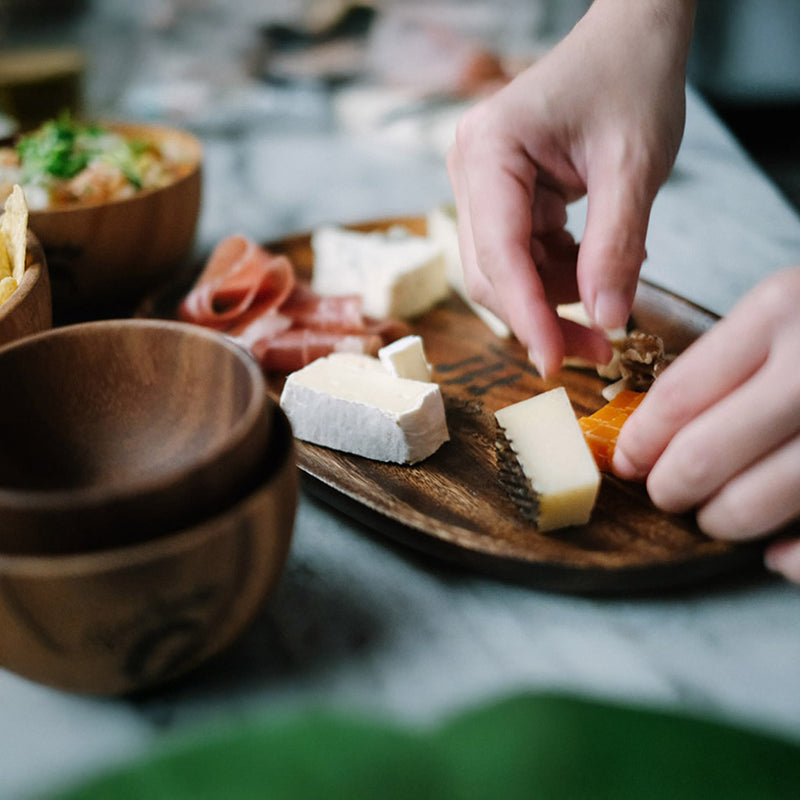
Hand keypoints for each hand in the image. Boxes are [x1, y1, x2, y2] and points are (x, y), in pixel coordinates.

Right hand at [447, 0, 695, 375]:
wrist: (632, 39)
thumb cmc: (631, 80)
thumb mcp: (634, 166)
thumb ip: (615, 246)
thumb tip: (603, 321)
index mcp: (489, 150)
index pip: (499, 252)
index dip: (526, 314)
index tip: (556, 363)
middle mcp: (472, 171)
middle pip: (493, 272)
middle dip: (543, 317)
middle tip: (598, 351)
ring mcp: (484, 186)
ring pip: (508, 273)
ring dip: (557, 300)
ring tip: (613, 301)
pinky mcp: (504, 199)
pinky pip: (525, 258)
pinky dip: (562, 276)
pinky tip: (600, 271)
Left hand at [613, 267, 799, 581]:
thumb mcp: (783, 310)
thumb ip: (722, 362)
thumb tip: (648, 440)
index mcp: (779, 313)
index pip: (677, 398)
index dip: (640, 442)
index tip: (628, 460)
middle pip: (703, 457)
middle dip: (670, 487)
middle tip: (668, 491)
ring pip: (755, 503)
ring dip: (721, 520)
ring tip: (716, 513)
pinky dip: (791, 557)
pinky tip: (774, 553)